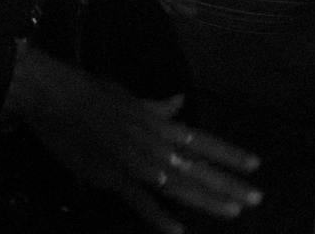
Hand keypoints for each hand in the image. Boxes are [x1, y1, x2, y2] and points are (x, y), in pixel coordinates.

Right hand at [10, 50, 263, 233]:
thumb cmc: (92, 95)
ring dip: (207, 199)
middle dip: (228, 182)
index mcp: (158, 125)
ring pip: (179, 185)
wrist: (58, 98)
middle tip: (256, 197)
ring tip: (233, 211)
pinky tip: (178, 231)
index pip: (202, 140)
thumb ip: (157, 107)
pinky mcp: (113, 177)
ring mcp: (135, 161)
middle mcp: (154, 143)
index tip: (254, 164)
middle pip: (198, 166)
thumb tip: (179, 102)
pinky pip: (140, 201)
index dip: (228, 153)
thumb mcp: (130, 98)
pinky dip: (160, 217)